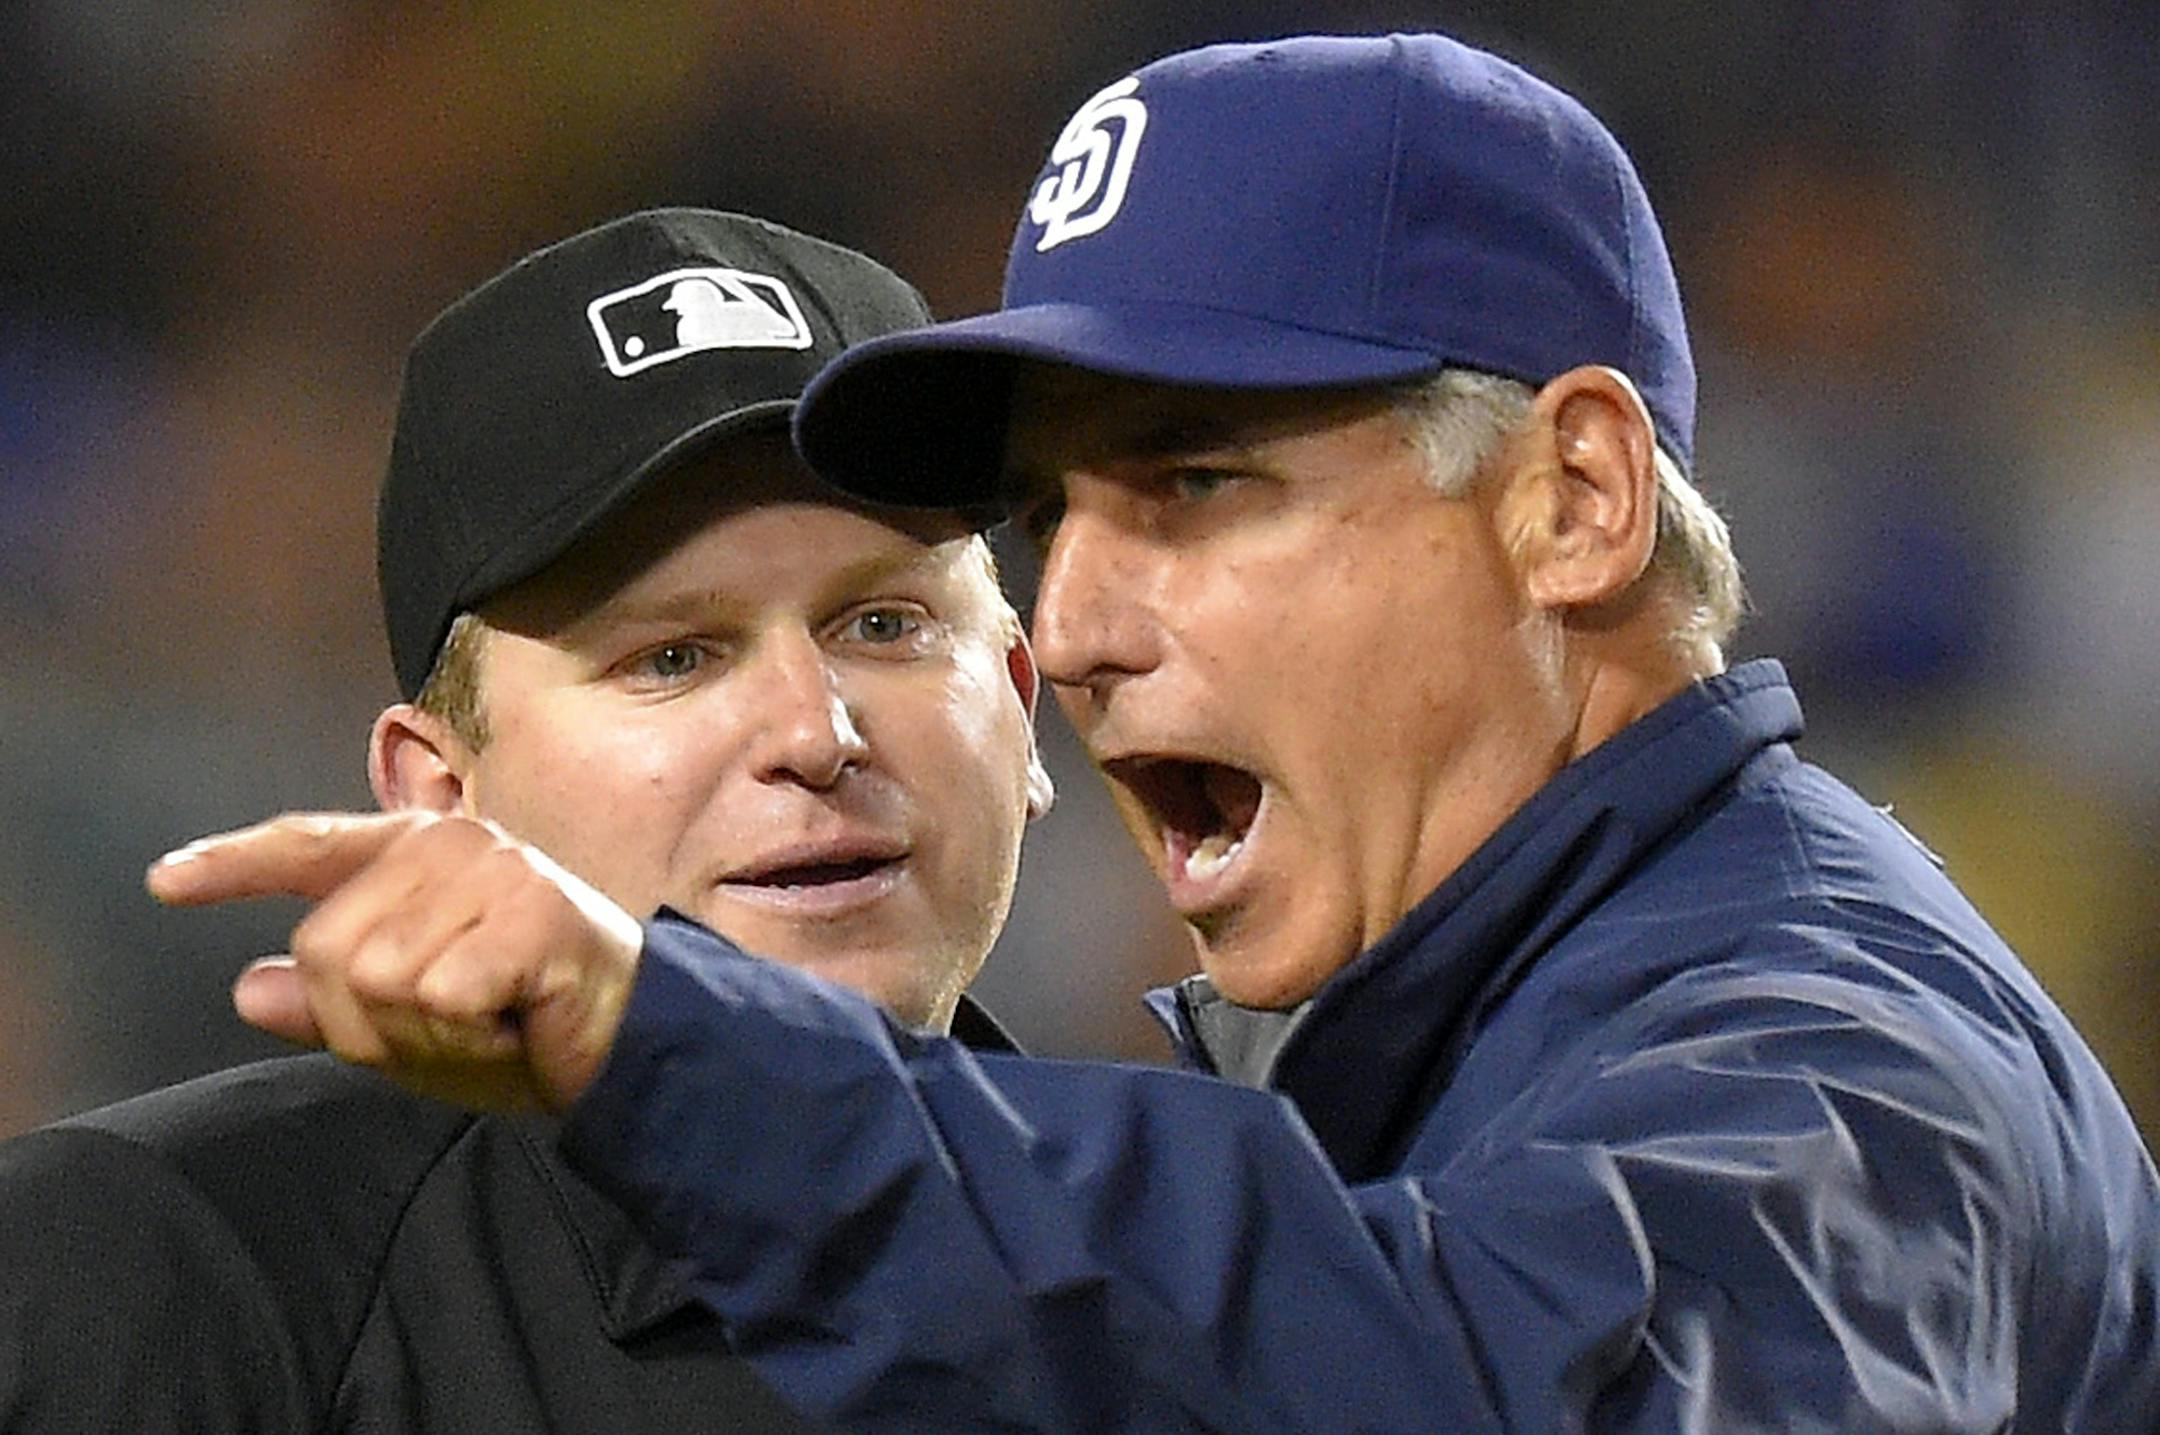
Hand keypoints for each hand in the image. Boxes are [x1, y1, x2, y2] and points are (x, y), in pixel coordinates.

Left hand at [147, 811, 643, 1111]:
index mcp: (419, 853)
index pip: (310, 846)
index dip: (233, 864)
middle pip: (327, 951)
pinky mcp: (529, 910)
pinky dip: (469, 1039)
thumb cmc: (527, 1025)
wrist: (638, 1041)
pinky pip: (437, 998)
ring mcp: (494, 870)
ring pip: (378, 980)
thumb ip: (332, 1005)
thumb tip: (245, 989)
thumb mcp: (413, 1026)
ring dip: (427, 1037)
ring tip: (491, 1024)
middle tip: (452, 1030)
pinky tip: (515, 1027)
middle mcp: (451, 844)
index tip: (164, 882)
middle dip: (369, 1023)